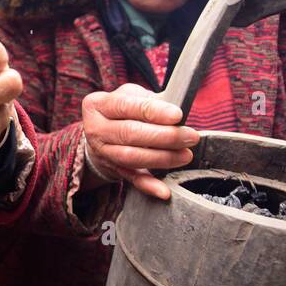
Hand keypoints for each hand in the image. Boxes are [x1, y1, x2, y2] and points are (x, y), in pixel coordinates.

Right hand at [81, 85, 199, 198]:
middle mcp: (96, 129)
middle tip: (189, 137)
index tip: (178, 115)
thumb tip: (176, 115)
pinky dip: (149, 186)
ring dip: (162, 158)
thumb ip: (150, 101)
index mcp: (98, 105)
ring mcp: (103, 152)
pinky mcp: (113, 170)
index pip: (127, 106)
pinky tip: (164, 190)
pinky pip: (132, 179)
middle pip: (130, 133)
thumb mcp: (131, 96)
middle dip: (164, 136)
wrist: (101, 133)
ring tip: (185, 155)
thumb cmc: (122, 111)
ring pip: (132, 157)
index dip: (154, 111)